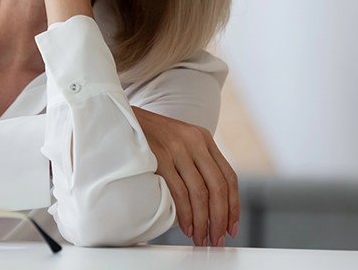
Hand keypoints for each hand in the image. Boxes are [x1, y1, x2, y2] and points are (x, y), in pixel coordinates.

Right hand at [132, 106, 238, 247]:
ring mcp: (177, 148)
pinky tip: (185, 225)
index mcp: (203, 138)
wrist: (123, 117)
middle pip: (218, 186)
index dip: (233, 206)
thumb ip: (196, 161)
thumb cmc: (150, 135)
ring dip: (202, 221)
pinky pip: (179, 191)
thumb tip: (208, 201)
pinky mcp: (159, 157)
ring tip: (200, 237)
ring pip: (200, 192)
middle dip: (220, 218)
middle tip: (216, 239)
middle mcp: (194, 142)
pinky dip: (185, 213)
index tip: (231, 227)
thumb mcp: (180, 140)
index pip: (229, 176)